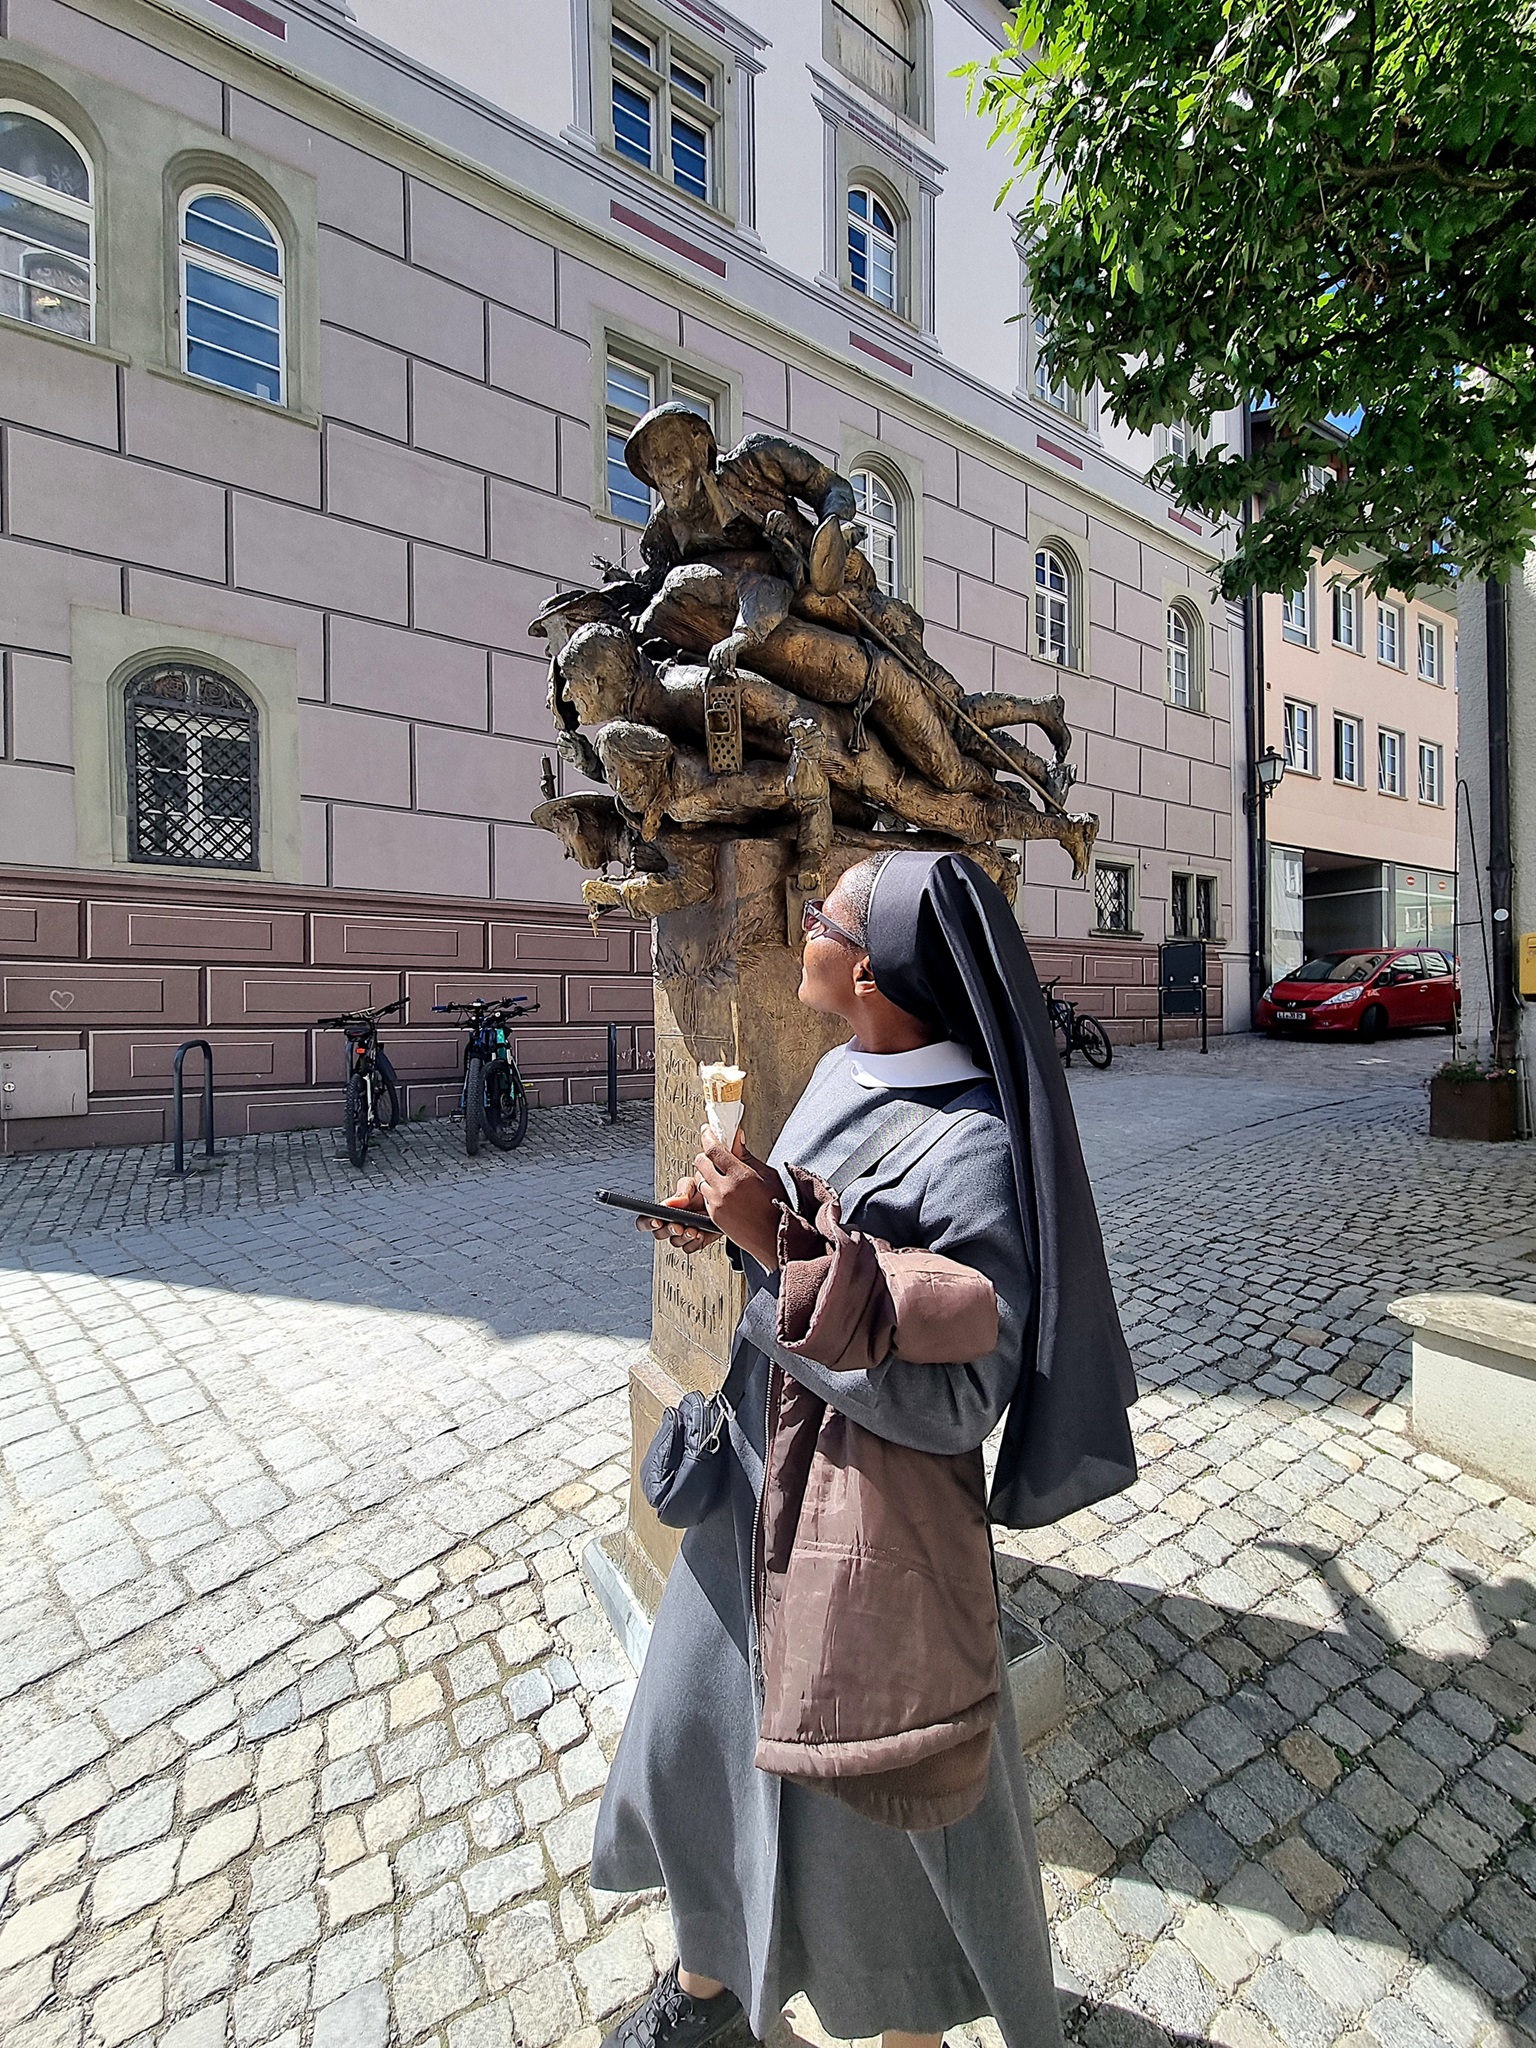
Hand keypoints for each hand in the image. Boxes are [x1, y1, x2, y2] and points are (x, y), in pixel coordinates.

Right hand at [637, 1176, 712, 1256]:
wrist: (726, 1201)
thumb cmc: (705, 1191)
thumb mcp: (693, 1185)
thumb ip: (682, 1192)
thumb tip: (670, 1203)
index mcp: (665, 1210)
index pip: (646, 1220)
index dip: (647, 1223)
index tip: (657, 1221)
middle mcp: (671, 1224)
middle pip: (659, 1234)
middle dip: (668, 1230)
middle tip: (677, 1226)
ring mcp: (683, 1234)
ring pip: (676, 1242)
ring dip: (683, 1237)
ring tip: (693, 1230)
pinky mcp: (696, 1242)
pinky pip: (690, 1248)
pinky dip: (694, 1243)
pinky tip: (700, 1234)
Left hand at [694, 1129, 780, 1268]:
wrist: (776, 1238)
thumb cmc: (777, 1207)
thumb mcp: (767, 1175)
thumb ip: (747, 1156)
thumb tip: (737, 1139)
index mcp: (739, 1175)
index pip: (714, 1149)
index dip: (708, 1136)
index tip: (707, 1130)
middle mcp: (724, 1189)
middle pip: (701, 1162)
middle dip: (706, 1155)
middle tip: (715, 1154)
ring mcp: (717, 1204)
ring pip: (700, 1180)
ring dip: (706, 1174)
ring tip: (722, 1176)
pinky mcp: (714, 1216)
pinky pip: (704, 1197)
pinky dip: (710, 1190)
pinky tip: (724, 1192)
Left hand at [705, 632, 747, 681]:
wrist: (738, 639)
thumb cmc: (730, 649)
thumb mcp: (723, 654)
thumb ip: (720, 662)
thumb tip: (717, 673)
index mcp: (715, 649)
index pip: (710, 659)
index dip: (711, 667)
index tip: (714, 673)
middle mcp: (719, 647)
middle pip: (715, 658)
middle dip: (717, 667)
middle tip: (719, 674)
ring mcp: (726, 646)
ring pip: (723, 657)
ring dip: (723, 665)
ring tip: (725, 671)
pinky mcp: (733, 646)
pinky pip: (732, 656)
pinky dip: (732, 663)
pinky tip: (732, 669)